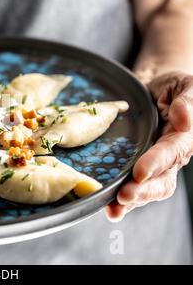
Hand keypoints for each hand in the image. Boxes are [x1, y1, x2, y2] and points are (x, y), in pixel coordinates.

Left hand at [106, 72, 192, 220]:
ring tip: (115, 208)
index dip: (157, 163)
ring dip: (133, 200)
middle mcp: (171, 155)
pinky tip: (110, 211)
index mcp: (182, 136)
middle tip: (124, 196)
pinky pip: (135, 188)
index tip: (140, 172)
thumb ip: (187, 100)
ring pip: (149, 189)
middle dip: (144, 190)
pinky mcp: (139, 168)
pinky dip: (124, 203)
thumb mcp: (183, 85)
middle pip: (162, 179)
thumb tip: (184, 119)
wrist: (154, 90)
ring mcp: (156, 164)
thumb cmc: (171, 88)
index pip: (172, 152)